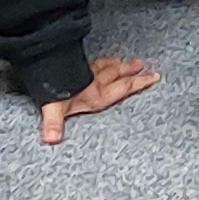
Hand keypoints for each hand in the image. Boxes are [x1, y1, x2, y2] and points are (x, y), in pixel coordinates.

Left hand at [36, 50, 160, 145]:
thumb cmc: (53, 88)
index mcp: (96, 95)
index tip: (153, 77)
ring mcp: (88, 71)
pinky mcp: (78, 63)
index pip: (123, 88)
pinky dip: (104, 60)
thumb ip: (54, 125)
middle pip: (119, 74)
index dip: (139, 83)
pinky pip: (96, 62)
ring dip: (120, 64)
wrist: (45, 63)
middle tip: (145, 66)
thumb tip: (52, 139)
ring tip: (128, 61)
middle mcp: (95, 82)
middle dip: (133, 71)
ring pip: (109, 66)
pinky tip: (104, 60)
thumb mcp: (54, 108)